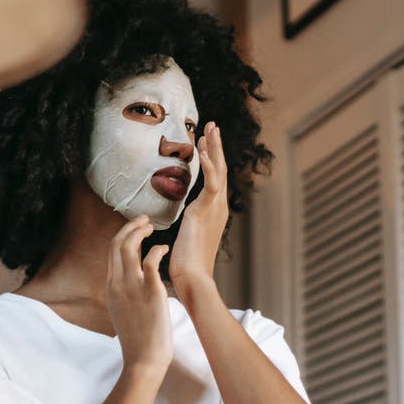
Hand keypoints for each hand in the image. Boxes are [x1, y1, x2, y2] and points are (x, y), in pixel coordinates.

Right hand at [107, 215, 172, 373]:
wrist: (143, 360)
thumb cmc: (138, 339)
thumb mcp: (123, 312)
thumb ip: (124, 294)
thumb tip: (133, 284)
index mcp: (110, 287)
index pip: (111, 252)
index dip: (123, 235)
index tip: (134, 229)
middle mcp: (117, 283)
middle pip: (117, 243)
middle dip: (130, 226)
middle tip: (144, 220)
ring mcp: (132, 286)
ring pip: (129, 246)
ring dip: (140, 230)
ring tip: (152, 227)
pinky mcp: (150, 291)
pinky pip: (150, 260)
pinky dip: (157, 248)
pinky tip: (165, 248)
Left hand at [169, 122, 227, 303]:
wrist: (194, 278)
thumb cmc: (188, 265)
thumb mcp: (188, 238)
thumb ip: (189, 226)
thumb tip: (183, 223)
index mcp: (215, 212)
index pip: (215, 178)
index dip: (212, 158)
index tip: (205, 142)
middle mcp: (219, 207)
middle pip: (220, 169)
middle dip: (216, 146)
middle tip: (212, 125)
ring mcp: (215, 208)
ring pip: (218, 170)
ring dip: (214, 147)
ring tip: (210, 128)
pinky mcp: (206, 211)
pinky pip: (211, 183)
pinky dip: (207, 165)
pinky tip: (202, 151)